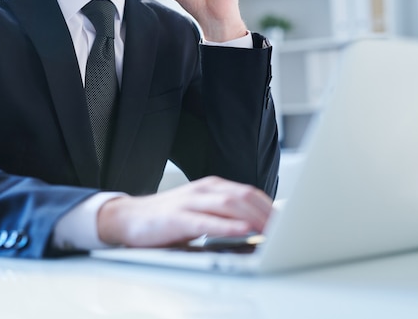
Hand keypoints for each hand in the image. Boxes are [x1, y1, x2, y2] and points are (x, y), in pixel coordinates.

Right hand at [97, 176, 272, 246]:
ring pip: (229, 204)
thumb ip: (225, 216)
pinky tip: (242, 230)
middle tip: (287, 229)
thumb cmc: (166, 218)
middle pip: (244, 195)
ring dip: (254, 218)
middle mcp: (203, 190)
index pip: (249, 192)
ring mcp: (189, 202)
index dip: (271, 206)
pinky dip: (228, 226)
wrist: (129, 217)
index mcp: (211, 187)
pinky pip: (206, 221)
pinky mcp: (176, 219)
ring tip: (272, 230)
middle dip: (268, 212)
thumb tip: (257, 228)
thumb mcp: (200, 212)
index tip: (289, 222)